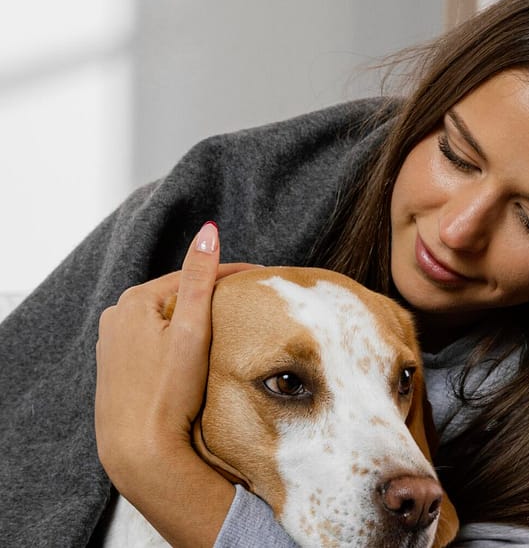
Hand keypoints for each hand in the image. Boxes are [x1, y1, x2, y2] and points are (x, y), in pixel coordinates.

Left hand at [95, 221, 257, 545]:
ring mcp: (114, 344)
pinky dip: (178, 340)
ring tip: (230, 321)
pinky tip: (198, 350)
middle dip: (212, 295)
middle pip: (178, 297)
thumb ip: (200, 278)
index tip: (262, 276)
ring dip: (195, 318)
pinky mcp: (117, 369)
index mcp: (134, 300)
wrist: (140, 450)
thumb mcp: (193, 329)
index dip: (231, 275)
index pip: (193, 276)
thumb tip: (209, 230)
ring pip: (166, 320)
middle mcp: (117, 316)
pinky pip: (155, 342)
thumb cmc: (169, 391)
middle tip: (251, 299)